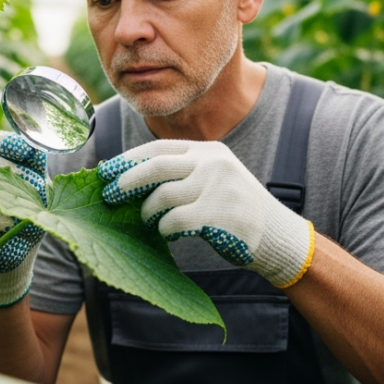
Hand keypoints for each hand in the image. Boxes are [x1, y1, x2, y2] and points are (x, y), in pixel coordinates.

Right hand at [0, 132, 47, 305]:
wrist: (12, 251)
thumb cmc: (25, 213)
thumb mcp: (35, 190)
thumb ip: (35, 172)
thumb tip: (39, 151)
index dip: (8, 143)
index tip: (27, 152)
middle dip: (10, 172)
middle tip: (30, 182)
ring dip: (6, 198)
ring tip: (23, 207)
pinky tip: (9, 223)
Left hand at [97, 140, 314, 287]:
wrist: (277, 235)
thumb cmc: (235, 210)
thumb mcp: (215, 178)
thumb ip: (183, 174)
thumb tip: (130, 180)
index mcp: (208, 151)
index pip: (158, 148)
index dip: (128, 159)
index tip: (106, 171)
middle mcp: (212, 163)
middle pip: (155, 167)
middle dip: (127, 181)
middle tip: (110, 194)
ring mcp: (216, 187)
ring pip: (162, 196)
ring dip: (147, 212)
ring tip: (146, 220)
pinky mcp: (218, 213)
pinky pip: (175, 220)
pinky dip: (165, 229)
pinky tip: (167, 233)